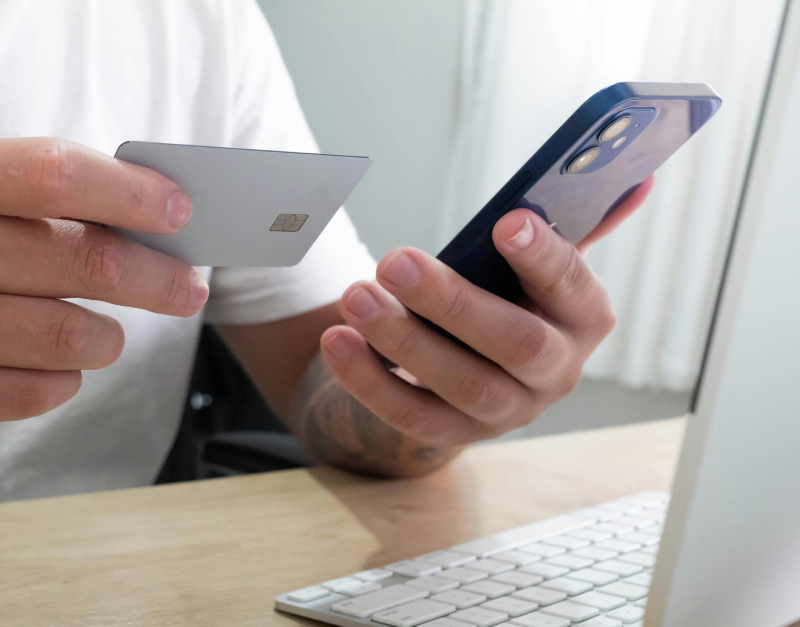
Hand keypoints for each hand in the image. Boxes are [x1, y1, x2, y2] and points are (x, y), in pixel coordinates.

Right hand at [0, 138, 206, 442]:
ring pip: (70, 336)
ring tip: (104, 331)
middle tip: (186, 285)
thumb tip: (140, 213)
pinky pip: (38, 391)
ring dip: (106, 337)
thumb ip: (23, 190)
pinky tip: (54, 365)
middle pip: (80, 262)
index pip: (53, 175)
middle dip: (154, 278)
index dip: (130, 194)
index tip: (179, 211)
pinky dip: (64, 380)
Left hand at [320, 177, 652, 447]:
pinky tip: (338, 340)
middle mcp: (556, 371)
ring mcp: (509, 411)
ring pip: (461, 385)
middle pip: (514, 342)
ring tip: (355, 297)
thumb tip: (633, 175)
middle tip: (394, 261)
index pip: (573, 287)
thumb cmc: (503, 294)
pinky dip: (369, 380)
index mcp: (584, 317)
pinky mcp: (458, 435)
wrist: (466, 364)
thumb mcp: (534, 261)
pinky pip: (411, 416)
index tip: (506, 222)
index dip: (545, 257)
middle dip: (451, 301)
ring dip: (403, 341)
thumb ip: (571, 220)